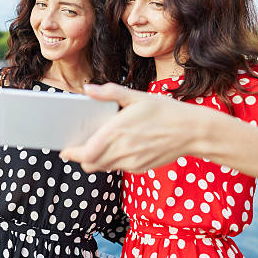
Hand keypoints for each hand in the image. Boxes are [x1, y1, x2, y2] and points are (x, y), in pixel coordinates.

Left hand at [60, 83, 204, 172]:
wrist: (192, 131)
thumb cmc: (164, 111)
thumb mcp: (136, 96)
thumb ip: (109, 92)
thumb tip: (87, 89)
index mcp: (117, 132)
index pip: (85, 153)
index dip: (72, 153)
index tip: (64, 149)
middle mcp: (122, 150)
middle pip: (90, 164)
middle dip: (81, 158)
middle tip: (77, 147)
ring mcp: (132, 162)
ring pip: (103, 167)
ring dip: (96, 160)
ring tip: (96, 145)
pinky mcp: (140, 168)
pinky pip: (118, 167)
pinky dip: (112, 160)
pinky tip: (118, 147)